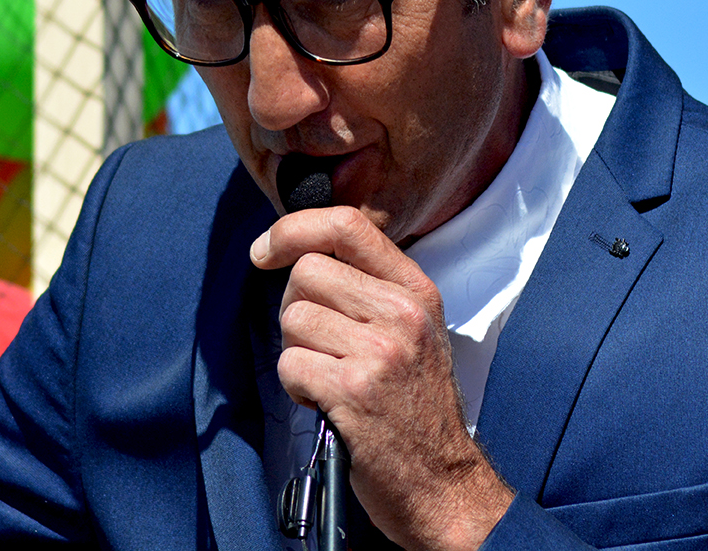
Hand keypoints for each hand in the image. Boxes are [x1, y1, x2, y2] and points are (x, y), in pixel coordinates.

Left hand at [250, 205, 514, 550]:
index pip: (347, 224)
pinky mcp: (353, 389)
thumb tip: (299, 253)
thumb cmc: (416, 407)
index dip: (292, 229)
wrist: (442, 482)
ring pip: (293, 319)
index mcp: (416, 290)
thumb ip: (369, 287)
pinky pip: (289, 364)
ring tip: (328, 378)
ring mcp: (380, 350)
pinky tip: (324, 402)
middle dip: (295, 308)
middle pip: (306, 273)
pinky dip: (295, 386)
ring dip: (296, 353)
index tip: (265, 251)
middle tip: (320, 346)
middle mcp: (402, 313)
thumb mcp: (413, 330)